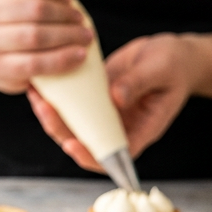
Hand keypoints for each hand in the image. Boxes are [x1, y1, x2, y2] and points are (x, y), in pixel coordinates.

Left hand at [28, 33, 202, 171]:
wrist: (170, 54)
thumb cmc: (174, 66)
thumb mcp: (160, 70)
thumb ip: (139, 83)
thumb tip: (116, 97)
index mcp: (139, 131)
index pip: (111, 157)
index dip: (89, 157)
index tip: (72, 145)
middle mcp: (118, 129)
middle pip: (83, 142)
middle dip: (60, 130)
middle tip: (45, 108)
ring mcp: (103, 115)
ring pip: (72, 125)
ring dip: (51, 115)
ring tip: (36, 95)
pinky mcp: (93, 100)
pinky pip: (71, 105)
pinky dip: (55, 97)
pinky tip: (40, 82)